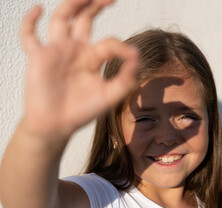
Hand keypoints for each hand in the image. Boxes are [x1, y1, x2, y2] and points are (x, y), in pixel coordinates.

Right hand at [21, 0, 137, 138]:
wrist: (57, 125)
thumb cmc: (83, 110)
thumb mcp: (110, 96)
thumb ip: (125, 79)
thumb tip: (136, 56)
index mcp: (92, 57)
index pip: (108, 42)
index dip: (121, 46)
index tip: (132, 55)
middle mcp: (75, 50)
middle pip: (84, 19)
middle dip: (95, 5)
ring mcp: (56, 51)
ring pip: (61, 19)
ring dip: (71, 4)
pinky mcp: (38, 58)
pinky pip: (29, 35)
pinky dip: (30, 21)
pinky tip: (38, 9)